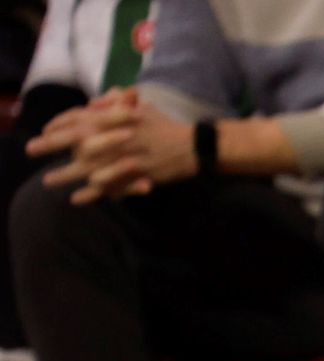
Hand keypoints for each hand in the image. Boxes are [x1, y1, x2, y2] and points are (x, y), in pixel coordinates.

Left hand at [30, 88, 198, 203]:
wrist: (194, 146)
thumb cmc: (166, 126)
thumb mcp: (142, 107)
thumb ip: (118, 102)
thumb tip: (93, 103)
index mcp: (116, 118)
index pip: (80, 117)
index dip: (60, 123)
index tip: (45, 130)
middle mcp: (117, 136)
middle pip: (76, 140)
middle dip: (51, 144)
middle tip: (31, 150)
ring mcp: (126, 156)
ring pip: (89, 166)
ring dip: (67, 174)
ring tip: (49, 180)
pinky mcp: (136, 174)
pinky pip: (110, 185)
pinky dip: (93, 193)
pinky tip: (78, 198)